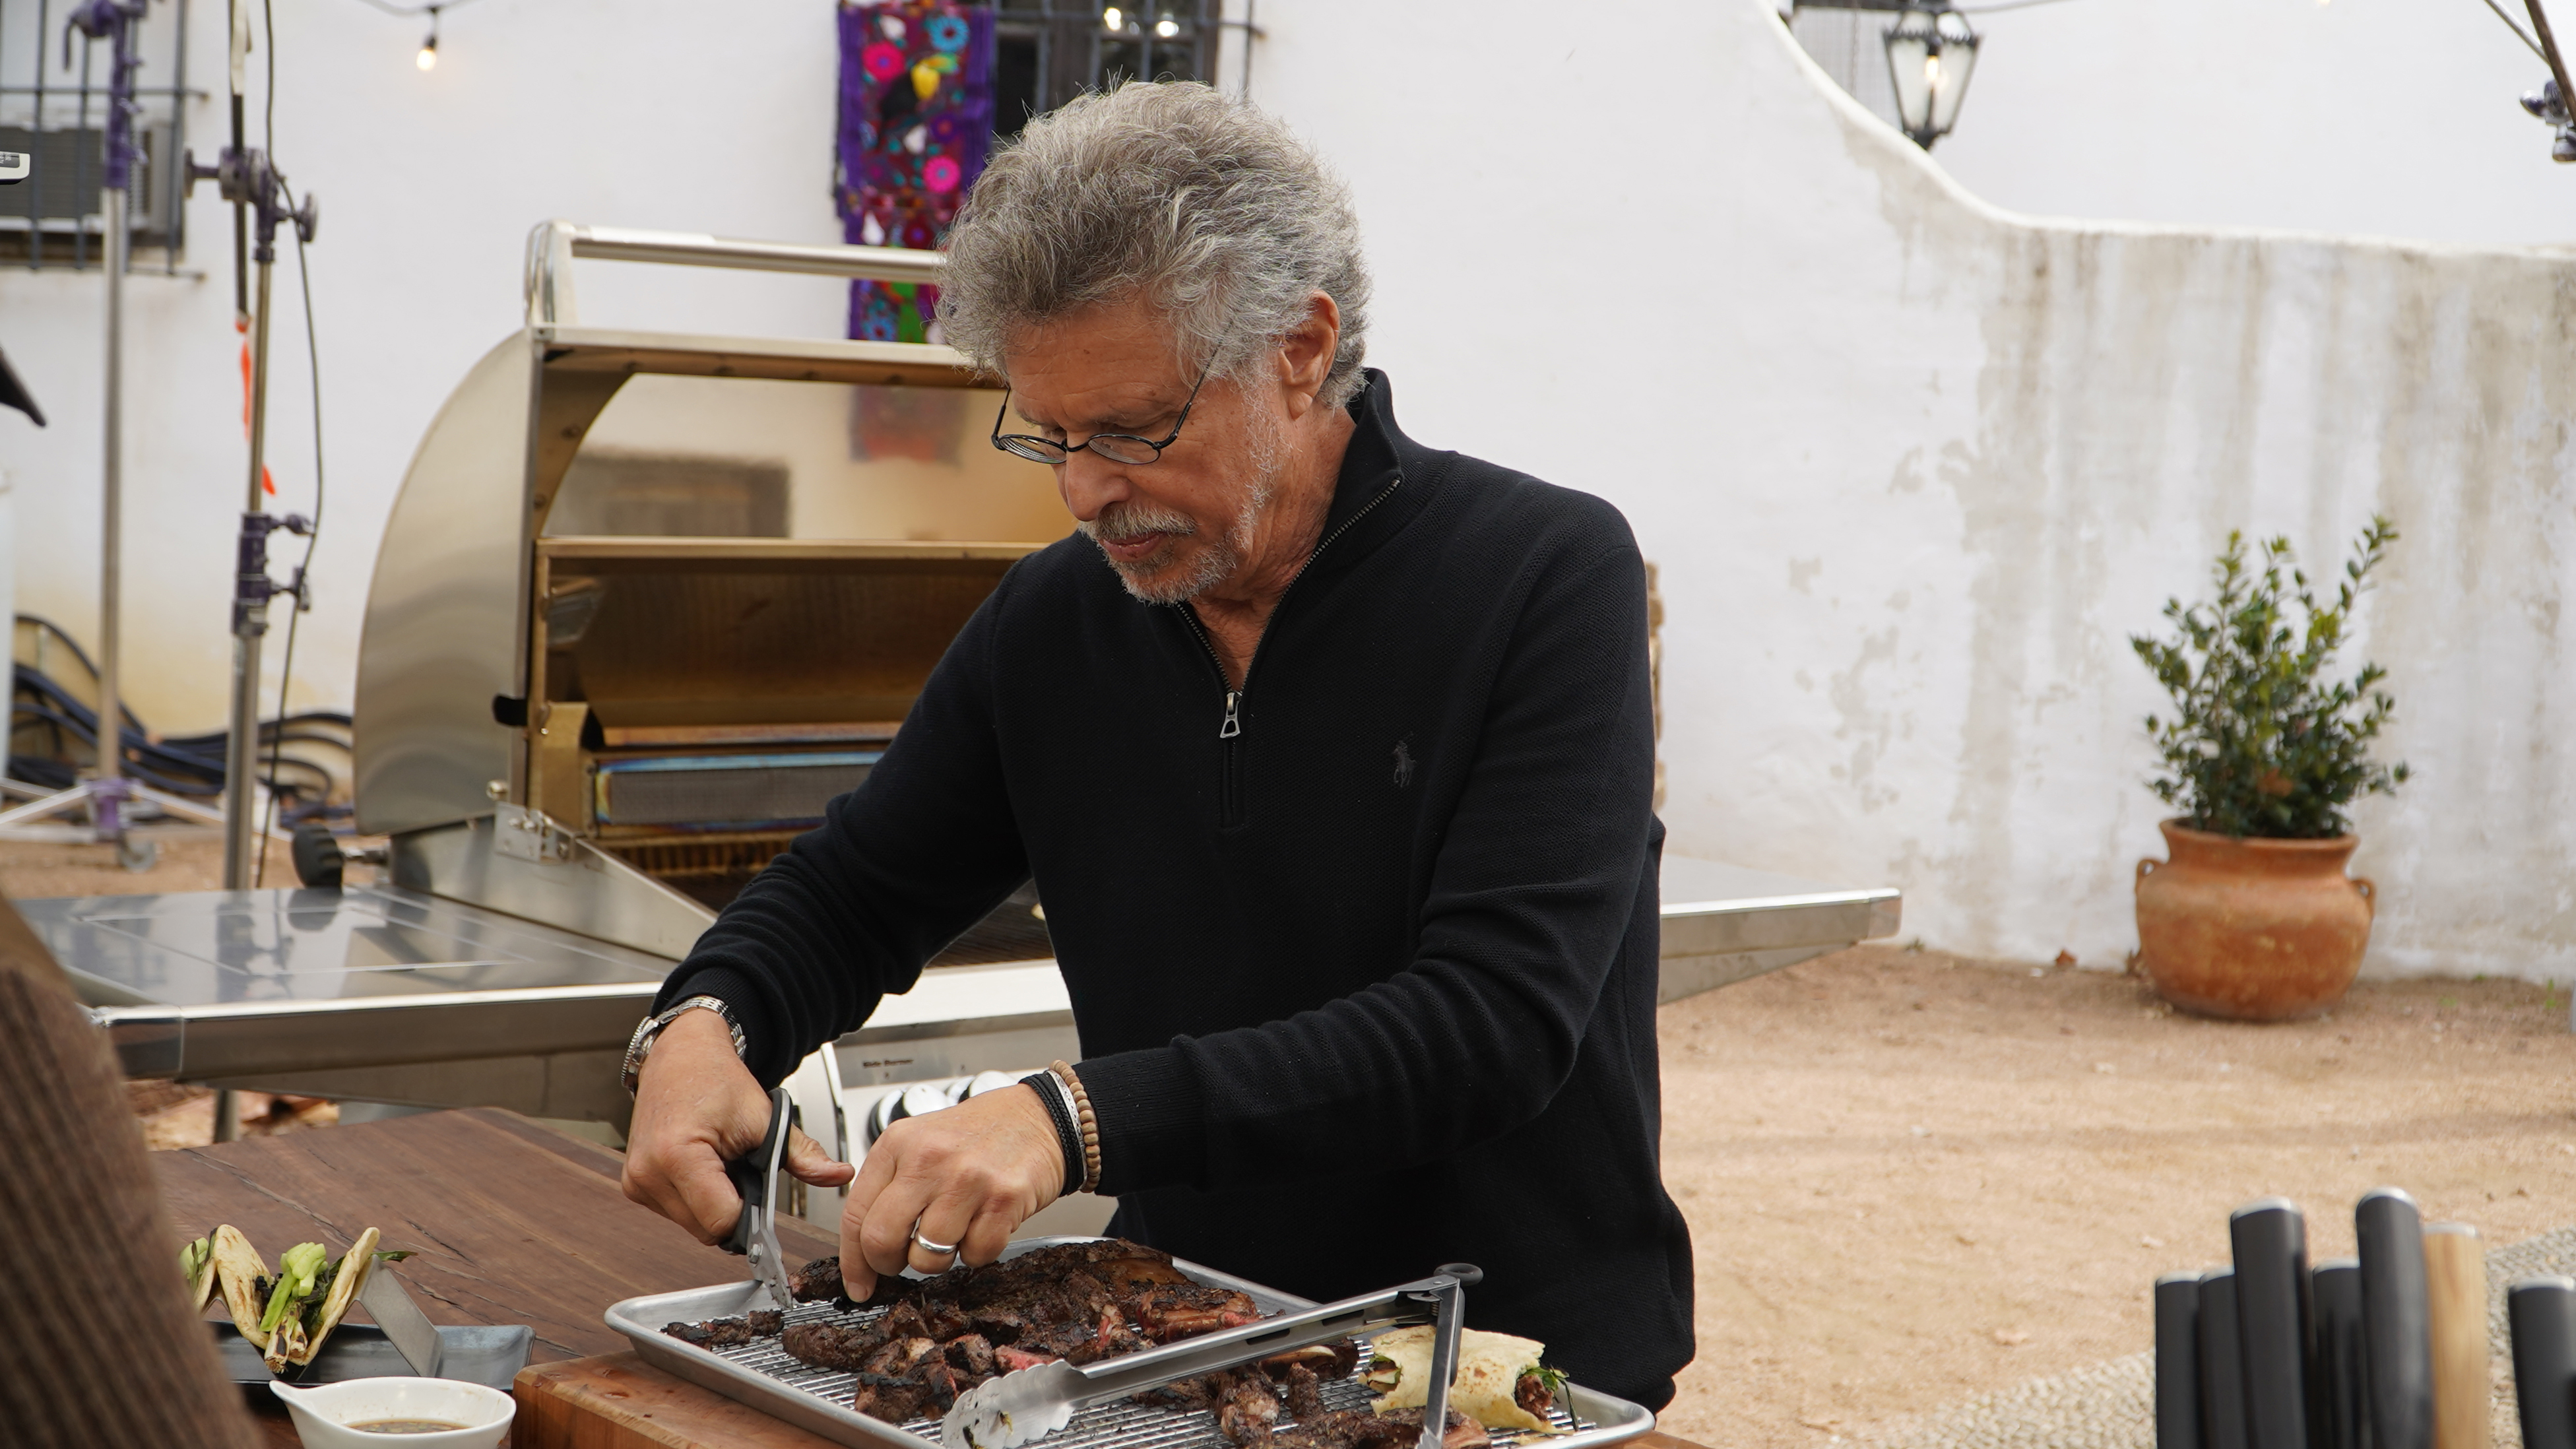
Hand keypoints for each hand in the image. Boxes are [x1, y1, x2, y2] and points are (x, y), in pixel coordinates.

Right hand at [621, 1009, 853, 1243]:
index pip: (722, 1221)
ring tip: (722, 1164)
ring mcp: (636, 1183)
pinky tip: (705, 1168)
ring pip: (692, 1225)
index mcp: (677, 1156)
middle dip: (734, 1209)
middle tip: (743, 1172)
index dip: (750, 1216)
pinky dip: (697, 1197)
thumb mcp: (768, 1117)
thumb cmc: (715, 1079)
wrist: (681, 1056)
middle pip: (707, 1229)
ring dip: (714, 1204)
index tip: (762, 1199)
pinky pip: (677, 1212)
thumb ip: (804, 1155)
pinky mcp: (633, 1186)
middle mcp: (648, 1174)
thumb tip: (840, 1175)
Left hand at [840, 1082, 1065, 1299]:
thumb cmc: (981, 1134)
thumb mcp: (922, 1142)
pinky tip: (984, 1225)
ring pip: (927, 1258)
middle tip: (906, 1260)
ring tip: (955, 1231)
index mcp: (899, 1143)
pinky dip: (978, 1252)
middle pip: (882, 1240)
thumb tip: (865, 1245)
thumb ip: (891, 1185)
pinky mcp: (1003, 1199)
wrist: (1041, 1116)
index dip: (853, 1260)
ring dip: (940, 1259)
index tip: (859, 1283)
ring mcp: (966, 1179)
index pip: (856, 1214)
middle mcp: (928, 1158)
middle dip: (891, 1264)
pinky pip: (975, 1256)